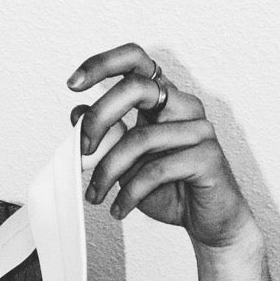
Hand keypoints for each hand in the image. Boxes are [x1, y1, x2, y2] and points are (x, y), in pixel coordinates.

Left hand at [67, 42, 257, 250]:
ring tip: (94, 196)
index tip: (72, 84)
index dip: (102, 64)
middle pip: (136, 88)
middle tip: (81, 153)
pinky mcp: (208, 157)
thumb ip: (106, 137)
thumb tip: (76, 112)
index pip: (136, 61)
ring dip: (107, 172)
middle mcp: (183, 106)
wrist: (206, 219)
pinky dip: (129, 194)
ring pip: (140, 138)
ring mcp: (199, 129)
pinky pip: (157, 171)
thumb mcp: (125, 162)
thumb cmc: (167, 188)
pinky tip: (119, 209)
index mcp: (163, 99)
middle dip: (98, 119)